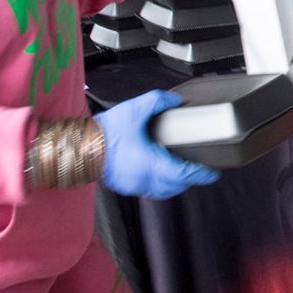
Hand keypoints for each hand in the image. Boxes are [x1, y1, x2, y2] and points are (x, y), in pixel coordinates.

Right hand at [95, 90, 220, 199]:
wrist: (79, 146)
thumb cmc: (105, 132)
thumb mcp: (135, 109)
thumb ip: (159, 101)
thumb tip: (175, 100)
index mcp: (152, 164)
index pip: (185, 175)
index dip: (202, 174)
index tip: (213, 172)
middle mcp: (145, 179)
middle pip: (177, 186)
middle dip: (190, 178)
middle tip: (199, 168)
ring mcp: (135, 185)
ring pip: (164, 191)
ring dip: (175, 183)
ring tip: (181, 171)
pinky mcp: (126, 186)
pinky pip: (150, 190)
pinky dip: (160, 184)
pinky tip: (160, 172)